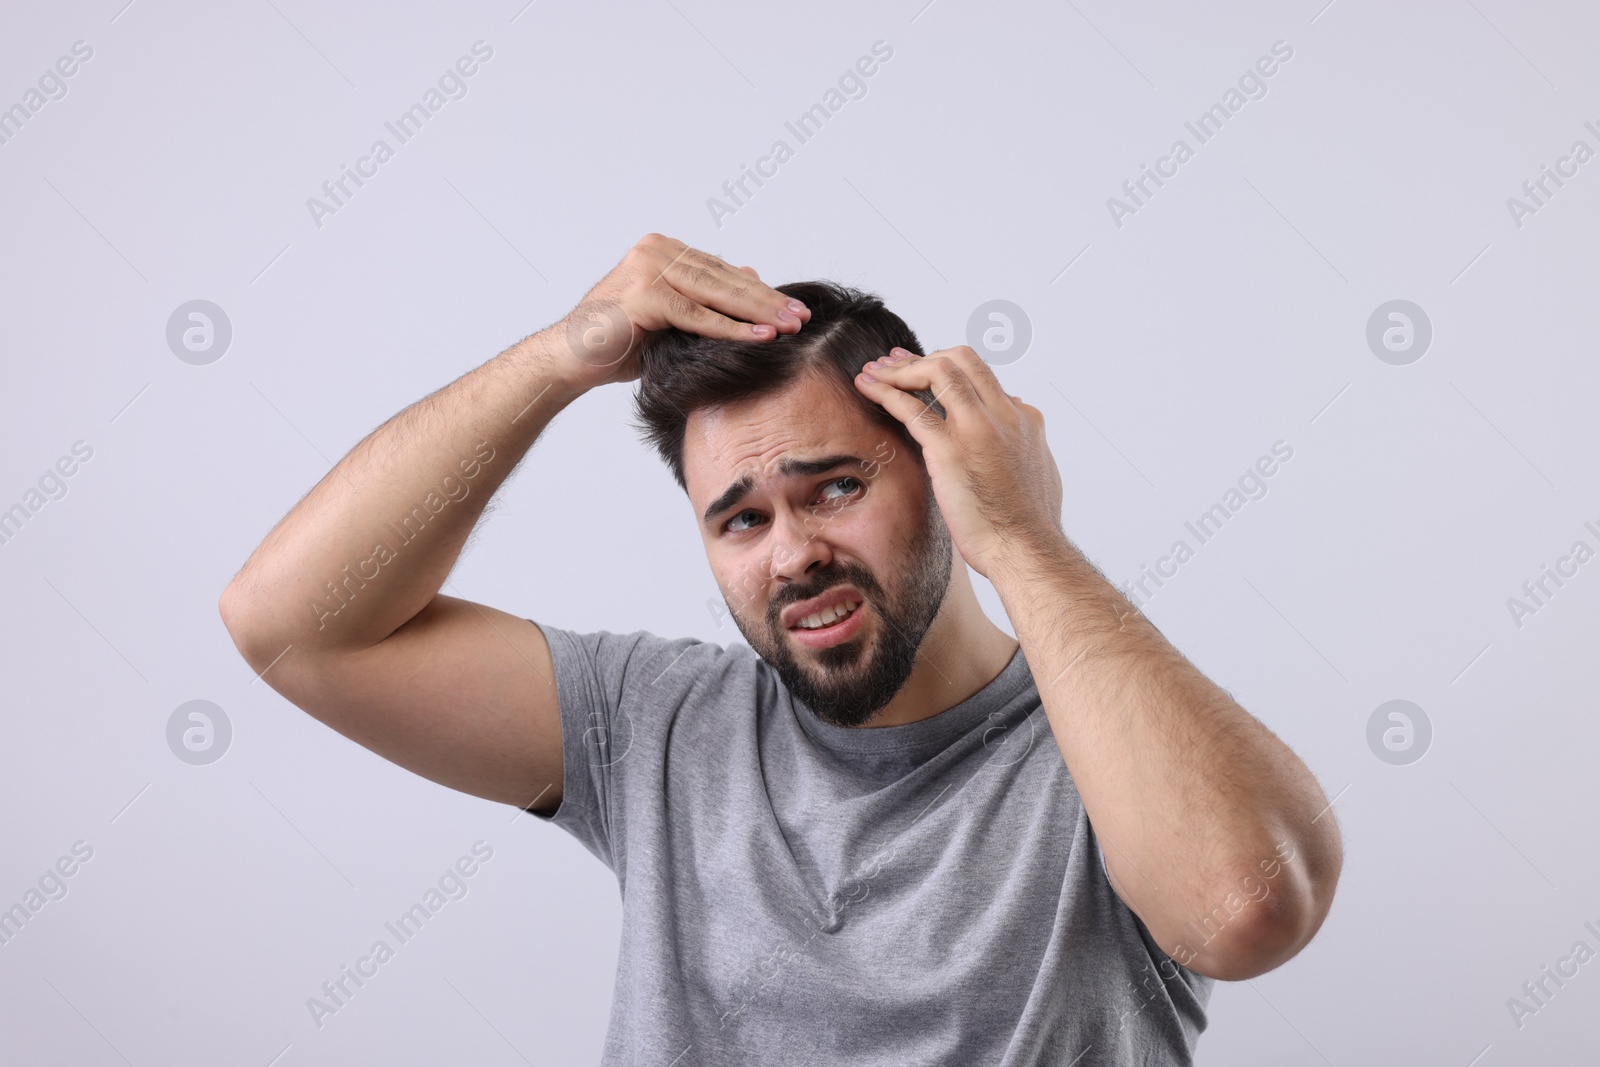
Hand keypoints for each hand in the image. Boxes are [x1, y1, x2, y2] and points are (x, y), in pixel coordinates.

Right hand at [546, 233, 809, 391]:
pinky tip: (761, 337)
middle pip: (724, 278)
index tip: (795, 309)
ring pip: (716, 293)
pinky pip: (697, 314)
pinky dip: (731, 328)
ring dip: (757, 312)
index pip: (723, 272)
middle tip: (802, 317)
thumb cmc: (620, 343)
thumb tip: (752, 277)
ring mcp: (648, 267)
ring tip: (790, 326)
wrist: (572, 359)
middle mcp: (656, 250)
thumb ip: (707, 298)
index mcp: (664, 251)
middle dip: (767, 301)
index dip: (761, 292)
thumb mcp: (673, 319)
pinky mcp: (644, 293)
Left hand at [854, 346, 1065, 579]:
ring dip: (900, 368)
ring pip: (937, 372)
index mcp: (1024, 420)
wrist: (1028, 551)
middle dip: (922, 357)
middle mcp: (1004, 415)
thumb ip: (1027, 442)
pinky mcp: (950, 450)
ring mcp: (978, 429)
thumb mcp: (1040, 471)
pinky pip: (911, 407)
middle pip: (961, 360)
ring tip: (874, 370)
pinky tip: (867, 387)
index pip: (982, 377)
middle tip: (894, 363)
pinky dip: (885, 390)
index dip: (948, 368)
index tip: (924, 370)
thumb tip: (1021, 422)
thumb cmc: (1030, 527)